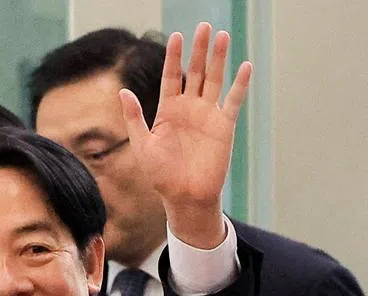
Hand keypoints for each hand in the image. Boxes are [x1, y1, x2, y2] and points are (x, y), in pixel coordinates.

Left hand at [120, 22, 252, 248]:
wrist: (185, 197)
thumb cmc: (161, 175)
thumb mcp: (142, 145)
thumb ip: (134, 117)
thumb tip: (123, 91)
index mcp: (168, 109)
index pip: (172, 75)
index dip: (175, 56)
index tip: (177, 37)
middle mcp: (189, 108)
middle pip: (196, 71)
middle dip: (199, 49)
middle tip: (204, 26)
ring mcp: (208, 115)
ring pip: (215, 79)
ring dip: (219, 58)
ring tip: (222, 36)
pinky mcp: (224, 126)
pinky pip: (234, 100)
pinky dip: (240, 84)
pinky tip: (245, 66)